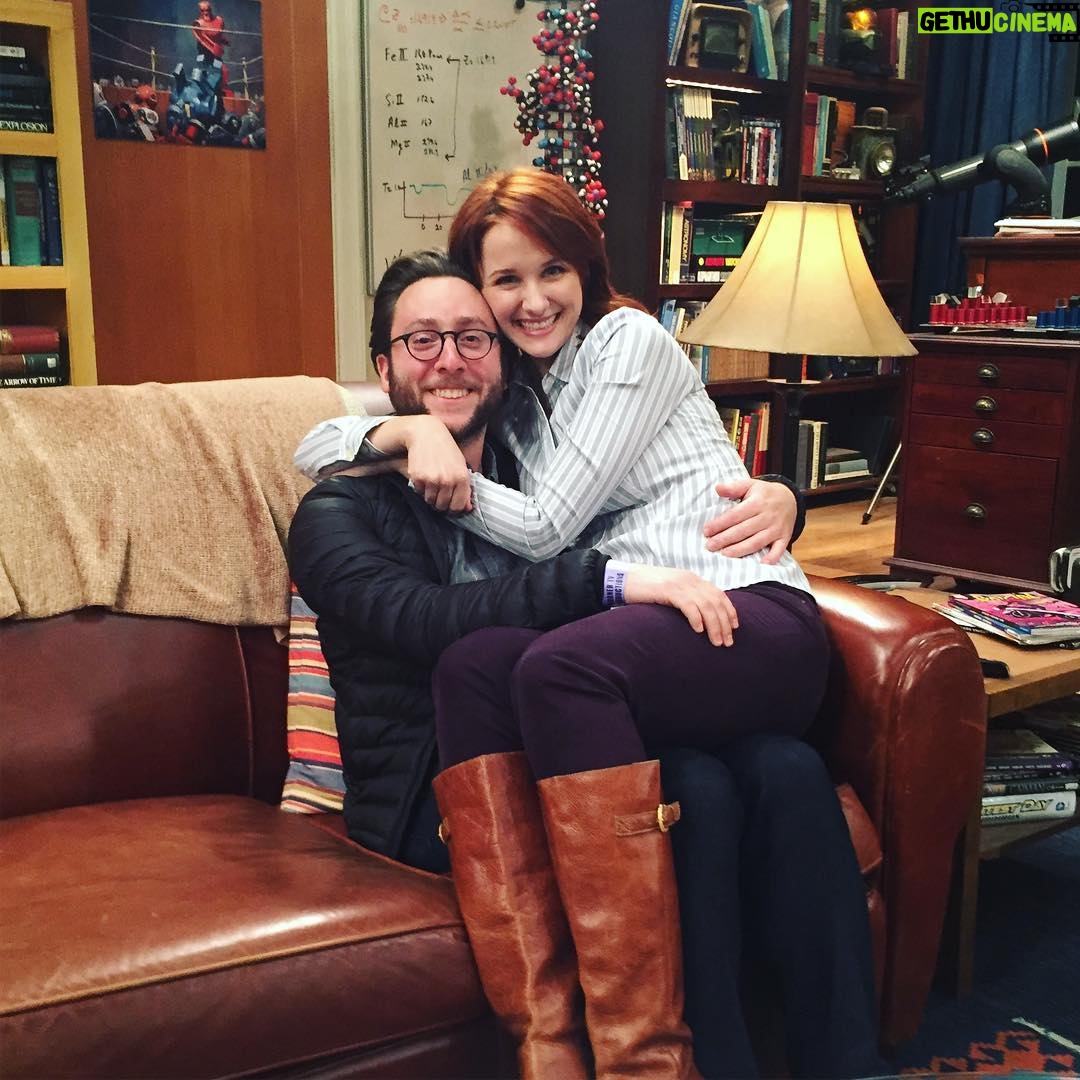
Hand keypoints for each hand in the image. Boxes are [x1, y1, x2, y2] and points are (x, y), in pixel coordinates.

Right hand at [401, 416, 472, 512]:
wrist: (426, 433)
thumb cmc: (445, 449)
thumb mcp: (461, 466)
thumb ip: (465, 488)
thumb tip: (468, 509)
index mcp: (462, 478)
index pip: (459, 506)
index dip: (454, 509)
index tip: (450, 506)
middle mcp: (448, 481)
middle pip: (443, 506)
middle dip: (440, 502)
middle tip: (439, 492)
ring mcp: (432, 480)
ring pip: (430, 501)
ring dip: (430, 495)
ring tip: (431, 481)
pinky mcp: (418, 477)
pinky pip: (419, 492)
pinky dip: (420, 487)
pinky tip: (424, 475)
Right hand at [622, 564, 737, 645]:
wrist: (624, 578)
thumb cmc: (646, 589)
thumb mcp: (671, 591)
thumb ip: (686, 598)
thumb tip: (700, 617)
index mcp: (692, 579)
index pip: (719, 594)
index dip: (729, 611)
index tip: (734, 627)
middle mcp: (689, 579)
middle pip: (716, 602)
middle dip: (725, 623)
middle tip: (727, 642)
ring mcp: (679, 584)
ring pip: (706, 605)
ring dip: (715, 625)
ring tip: (717, 642)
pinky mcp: (668, 590)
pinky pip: (688, 605)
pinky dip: (696, 618)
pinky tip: (698, 630)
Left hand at [704, 478, 795, 562]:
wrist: (790, 499)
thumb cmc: (764, 494)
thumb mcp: (750, 485)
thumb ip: (733, 487)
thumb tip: (717, 488)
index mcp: (757, 502)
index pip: (735, 515)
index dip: (720, 524)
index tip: (706, 531)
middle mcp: (767, 516)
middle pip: (743, 530)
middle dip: (725, 539)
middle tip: (710, 546)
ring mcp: (776, 528)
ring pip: (757, 542)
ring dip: (740, 550)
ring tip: (724, 554)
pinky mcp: (784, 537)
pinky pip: (779, 550)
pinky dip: (771, 558)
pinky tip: (760, 564)